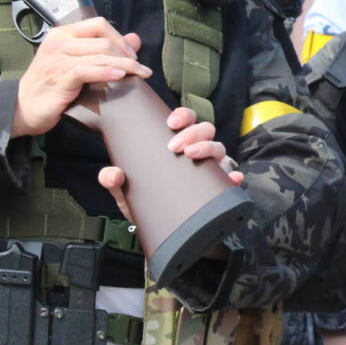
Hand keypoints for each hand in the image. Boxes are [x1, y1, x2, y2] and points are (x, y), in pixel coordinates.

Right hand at [12, 18, 151, 137]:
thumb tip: (135, 38)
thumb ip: (103, 49)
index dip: (119, 38)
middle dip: (127, 55)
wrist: (24, 107)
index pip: (98, 24)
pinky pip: (88, 70)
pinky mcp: (60, 77)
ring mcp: (58, 59)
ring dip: (126, 65)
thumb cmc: (52, 85)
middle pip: (103, 41)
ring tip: (141, 74)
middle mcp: (59, 42)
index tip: (132, 54)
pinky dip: (107, 72)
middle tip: (139, 69)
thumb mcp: (77, 62)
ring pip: (100, 56)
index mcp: (63, 34)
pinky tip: (120, 76)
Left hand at [98, 106, 242, 224]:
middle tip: (175, 146)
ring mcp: (209, 170)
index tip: (170, 122)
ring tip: (193, 155)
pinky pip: (232, 181)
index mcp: (177, 144)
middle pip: (206, 130)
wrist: (158, 229)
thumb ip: (115, 181)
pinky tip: (233, 178)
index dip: (183, 115)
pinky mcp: (218, 190)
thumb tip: (111, 174)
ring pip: (220, 149)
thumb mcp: (127, 191)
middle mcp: (196, 153)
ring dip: (209, 148)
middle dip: (193, 132)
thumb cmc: (146, 200)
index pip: (186, 120)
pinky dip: (234, 178)